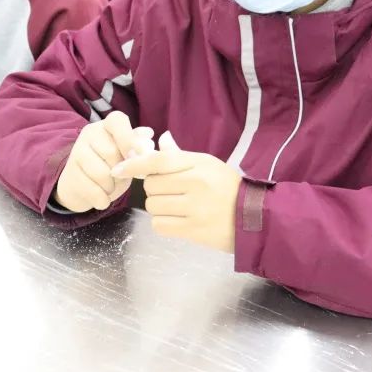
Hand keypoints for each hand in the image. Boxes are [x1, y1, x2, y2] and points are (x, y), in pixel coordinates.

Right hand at [55, 111, 153, 213]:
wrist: (80, 183)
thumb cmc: (110, 164)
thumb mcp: (126, 153)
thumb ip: (137, 143)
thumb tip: (148, 134)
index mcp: (107, 125)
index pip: (117, 121)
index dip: (129, 138)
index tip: (139, 156)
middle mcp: (89, 133)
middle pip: (112, 153)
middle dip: (122, 172)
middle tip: (122, 178)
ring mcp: (77, 152)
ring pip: (102, 174)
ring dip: (112, 187)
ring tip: (111, 187)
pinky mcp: (70, 173)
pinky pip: (92, 190)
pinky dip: (102, 199)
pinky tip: (103, 198)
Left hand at [111, 133, 241, 252]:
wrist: (253, 218)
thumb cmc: (228, 188)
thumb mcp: (208, 164)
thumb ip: (180, 155)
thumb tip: (161, 140)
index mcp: (198, 164)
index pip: (158, 161)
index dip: (134, 163)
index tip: (118, 169)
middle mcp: (195, 184)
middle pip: (151, 185)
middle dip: (154, 189)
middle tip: (170, 191)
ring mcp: (194, 208)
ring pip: (153, 206)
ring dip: (158, 207)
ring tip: (175, 206)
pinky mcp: (193, 230)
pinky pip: (160, 225)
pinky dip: (163, 223)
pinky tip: (176, 219)